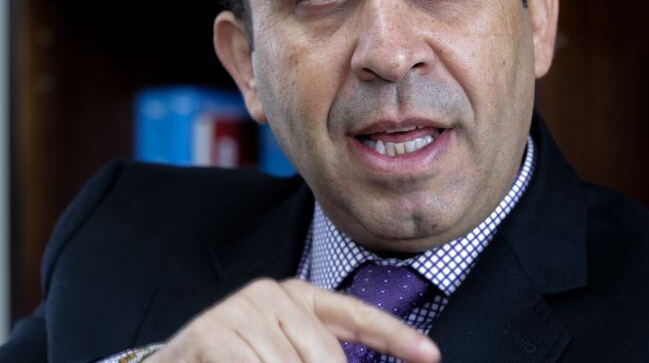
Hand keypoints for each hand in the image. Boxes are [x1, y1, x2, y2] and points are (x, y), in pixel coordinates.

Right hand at [146, 277, 440, 362]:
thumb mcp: (283, 356)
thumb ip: (317, 356)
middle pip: (327, 359)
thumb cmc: (232, 361)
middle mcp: (272, 293)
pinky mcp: (216, 334)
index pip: (356, 316)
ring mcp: (242, 309)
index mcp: (296, 297)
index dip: (395, 338)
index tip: (431, 355)